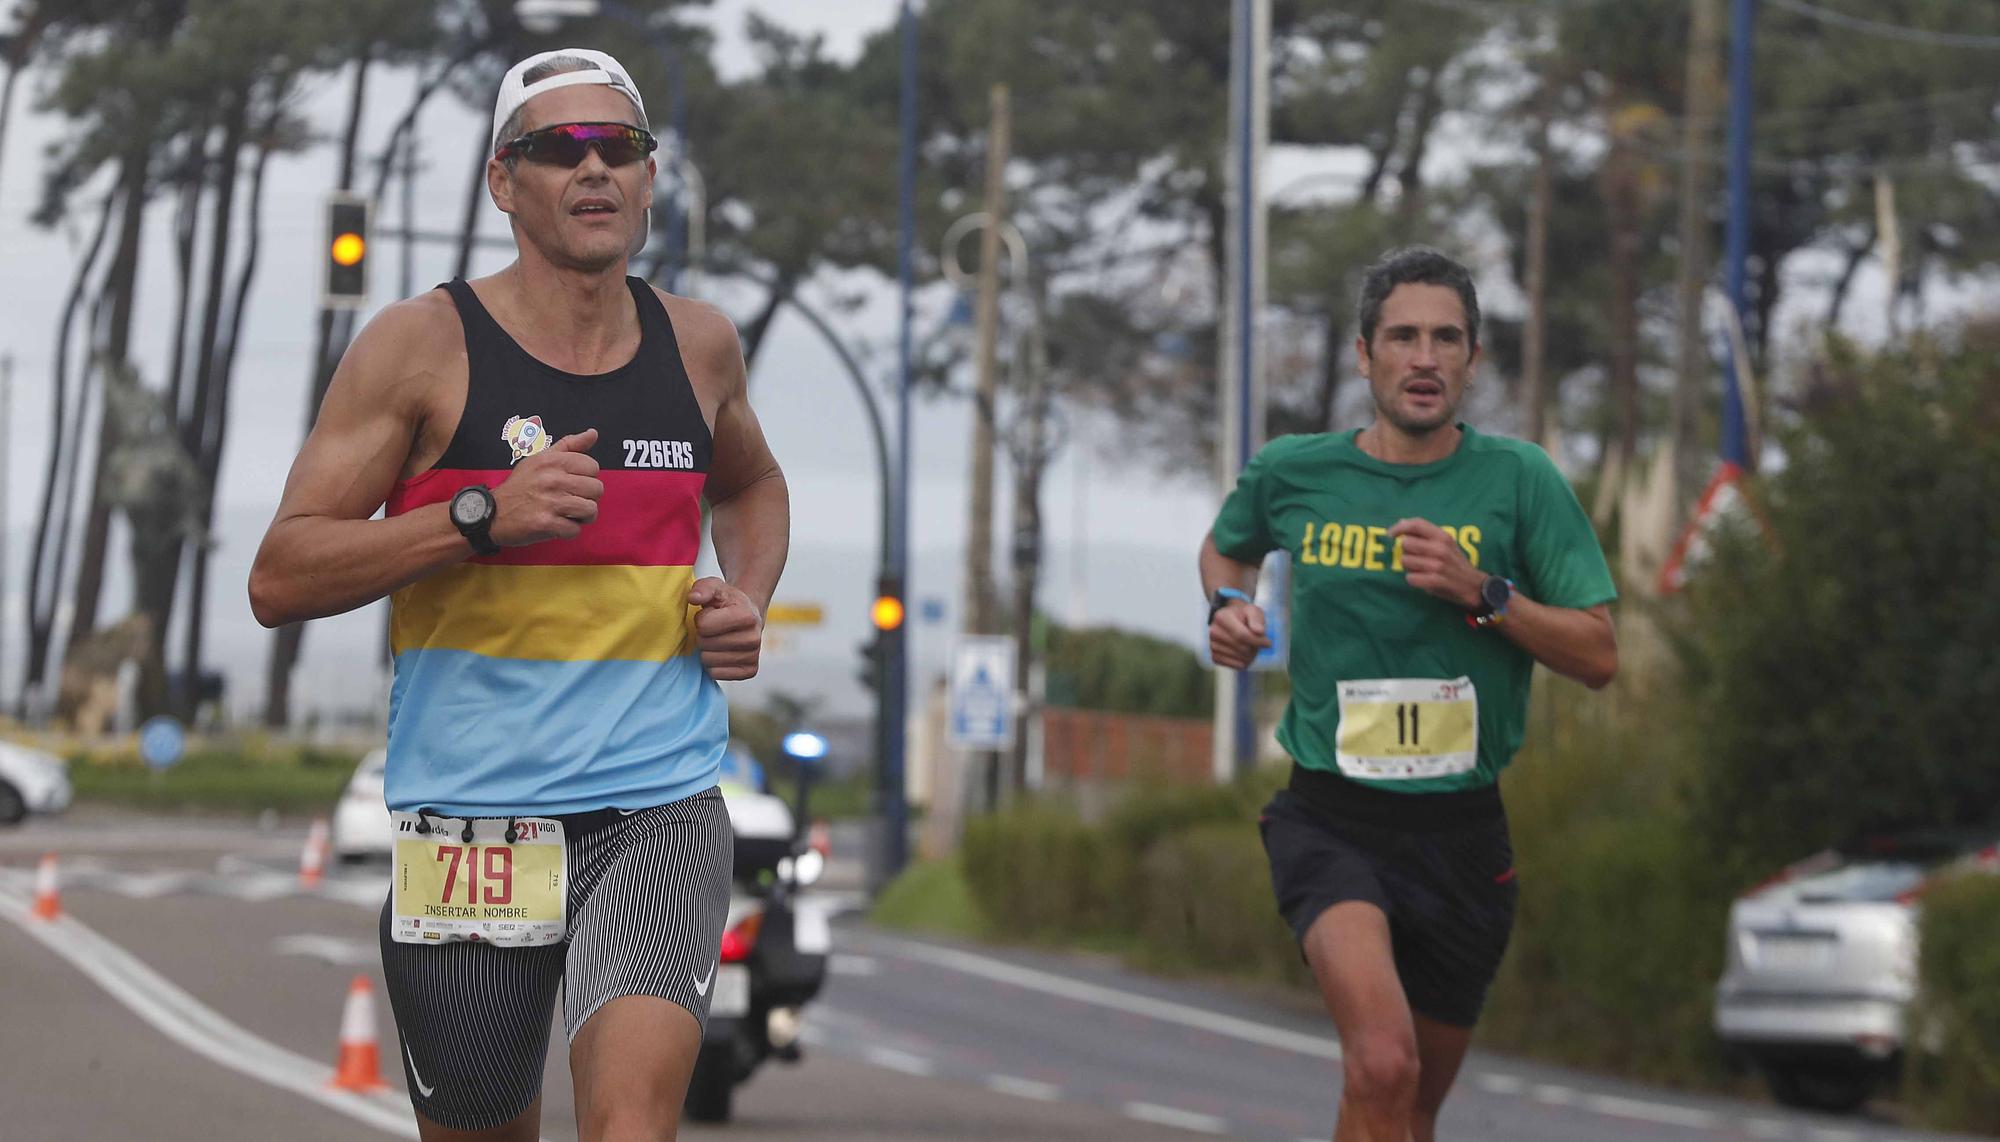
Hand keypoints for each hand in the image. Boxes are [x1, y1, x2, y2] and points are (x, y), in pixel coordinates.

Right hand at [490, 428, 603, 545]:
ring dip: (581, 516)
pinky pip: (575, 530)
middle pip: (596, 489)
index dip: (586, 478)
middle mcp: (552, 479)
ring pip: (590, 510)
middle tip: (571, 500)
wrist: (491, 512)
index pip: (593, 466)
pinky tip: (557, 525)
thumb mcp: (540, 459)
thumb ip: (569, 445)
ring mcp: (550, 502)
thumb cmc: (520, 486)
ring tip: (567, 514)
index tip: (573, 483)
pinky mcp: (546, 523)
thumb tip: (593, 433)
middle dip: (587, 498)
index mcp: (552, 461)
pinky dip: (568, 531)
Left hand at [688, 577, 763, 679]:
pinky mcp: (750, 671)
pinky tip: (721, 653)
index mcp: (746, 616)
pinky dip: (713, 665)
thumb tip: (693, 598)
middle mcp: (754, 638)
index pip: (704, 626)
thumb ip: (702, 588)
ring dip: (707, 651)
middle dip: (703, 636)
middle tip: (714, 629)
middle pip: (705, 645)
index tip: (710, 614)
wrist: (748, 616)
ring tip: (717, 640)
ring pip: (709, 662)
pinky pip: (716, 674)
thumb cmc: (727, 601)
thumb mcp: (715, 587)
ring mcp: (754, 656)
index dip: (701, 619)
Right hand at [1209, 600, 1271, 670]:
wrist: (1229, 620)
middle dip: (1255, 647)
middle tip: (1258, 642)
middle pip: (1243, 648)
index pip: (1242, 635)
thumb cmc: (1244, 616)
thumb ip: (1257, 619)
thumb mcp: (1252, 611)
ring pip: (1241, 659)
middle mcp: (1213, 632)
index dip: (1258, 641)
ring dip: (1251, 655)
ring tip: (1250, 645)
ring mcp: (1212, 646)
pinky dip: (1245, 661)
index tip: (1268, 643)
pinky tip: (1245, 653)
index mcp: (1222, 617)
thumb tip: (1259, 632)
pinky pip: (1237, 666)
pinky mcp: (1214, 657)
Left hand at [1388, 517, 1481, 607]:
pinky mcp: (1435, 581)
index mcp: (1443, 536)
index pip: (1416, 524)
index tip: (1391, 534)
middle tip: (1414, 559)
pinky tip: (1422, 580)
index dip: (1400, 528)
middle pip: (1406, 543)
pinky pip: (1410, 578)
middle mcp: (1440, 548)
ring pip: (1405, 561)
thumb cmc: (1455, 563)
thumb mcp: (1446, 544)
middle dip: (1405, 552)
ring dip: (1409, 567)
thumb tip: (1401, 522)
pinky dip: (1413, 580)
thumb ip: (1425, 534)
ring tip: (1421, 570)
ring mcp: (1438, 565)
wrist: (1474, 586)